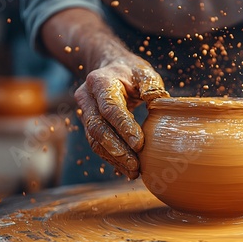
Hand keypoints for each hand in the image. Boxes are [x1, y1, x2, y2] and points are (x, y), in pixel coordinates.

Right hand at [74, 55, 169, 179]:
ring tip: (133, 172)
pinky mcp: (89, 125)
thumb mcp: (143, 71)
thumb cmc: (131, 72)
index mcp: (100, 81)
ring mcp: (85, 112)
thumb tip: (157, 101)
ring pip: (94, 140)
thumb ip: (151, 85)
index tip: (139, 144)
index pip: (110, 108)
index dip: (124, 127)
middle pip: (98, 127)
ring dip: (113, 158)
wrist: (111, 69)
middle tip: (135, 166)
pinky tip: (126, 169)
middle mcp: (87, 97)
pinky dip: (111, 158)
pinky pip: (97, 144)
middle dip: (117, 149)